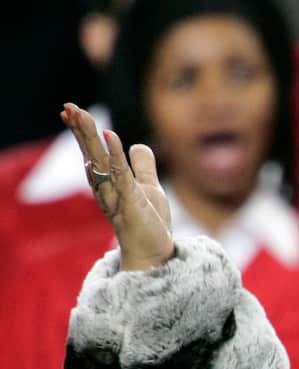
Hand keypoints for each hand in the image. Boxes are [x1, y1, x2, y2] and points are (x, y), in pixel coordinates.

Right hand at [61, 102, 173, 271]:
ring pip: (100, 162)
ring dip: (90, 138)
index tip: (71, 110)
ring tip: (80, 115)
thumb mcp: (149, 189)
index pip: (93, 151)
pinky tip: (110, 137)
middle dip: (80, 130)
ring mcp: (117, 196)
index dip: (83, 131)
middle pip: (91, 153)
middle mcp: (107, 187)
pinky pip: (121, 176)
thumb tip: (137, 145)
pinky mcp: (131, 204)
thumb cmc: (149, 224)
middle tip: (67, 106)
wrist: (154, 254)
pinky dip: (115, 156)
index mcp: (110, 182)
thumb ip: (143, 167)